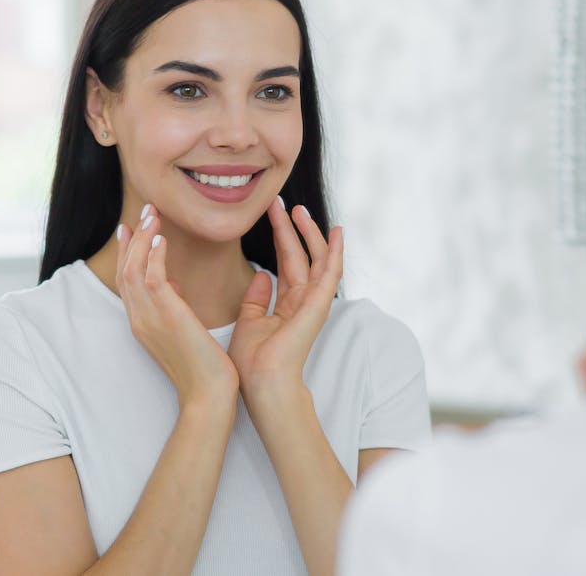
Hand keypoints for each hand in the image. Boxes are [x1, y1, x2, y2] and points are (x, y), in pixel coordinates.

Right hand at [116, 204, 238, 405]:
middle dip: (133, 238)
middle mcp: (140, 319)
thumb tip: (172, 285)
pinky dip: (153, 257)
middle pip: (125, 270)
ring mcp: (149, 319)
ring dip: (142, 239)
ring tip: (152, 215)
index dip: (128, 251)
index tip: (132, 227)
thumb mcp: (183, 330)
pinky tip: (161, 239)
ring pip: (134, 270)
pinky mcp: (166, 318)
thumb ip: (173, 306)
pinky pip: (152, 280)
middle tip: (144, 210)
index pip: (128, 279)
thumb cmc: (203, 366)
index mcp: (143, 322)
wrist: (209, 395)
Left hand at [228, 197, 342, 398]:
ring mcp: (314, 303)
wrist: (262, 382)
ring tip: (299, 209)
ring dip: (309, 233)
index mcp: (287, 305)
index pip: (287, 263)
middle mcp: (303, 301)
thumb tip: (261, 274)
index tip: (271, 212)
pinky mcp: (319, 304)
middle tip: (280, 202)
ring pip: (317, 259)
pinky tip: (336, 232)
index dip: (280, 237)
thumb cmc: (252, 361)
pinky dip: (335, 251)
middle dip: (292, 228)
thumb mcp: (249, 321)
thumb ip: (256, 298)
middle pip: (300, 256)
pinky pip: (331, 273)